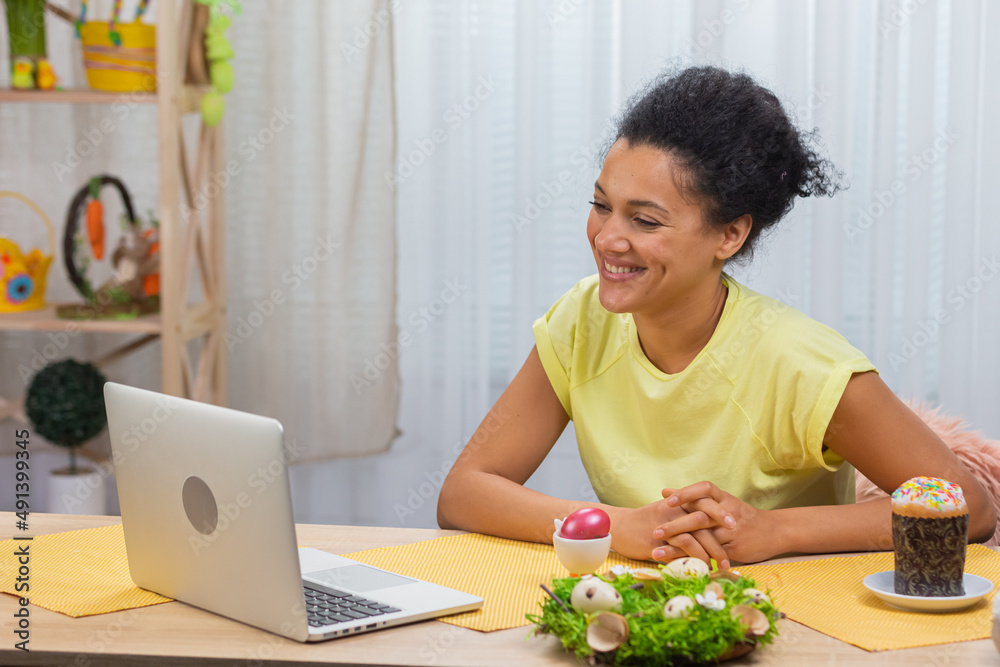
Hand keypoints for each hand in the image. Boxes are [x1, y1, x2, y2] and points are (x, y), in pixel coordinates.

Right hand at [605, 500, 729, 564]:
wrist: (618, 526)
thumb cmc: (643, 521)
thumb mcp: (665, 512)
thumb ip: (683, 514)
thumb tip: (705, 523)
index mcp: (677, 502)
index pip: (704, 502)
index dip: (721, 513)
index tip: (735, 526)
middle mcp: (673, 510)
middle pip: (704, 518)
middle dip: (722, 534)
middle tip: (735, 550)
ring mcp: (665, 524)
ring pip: (695, 536)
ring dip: (712, 552)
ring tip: (723, 565)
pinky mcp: (657, 540)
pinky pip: (681, 548)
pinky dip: (695, 558)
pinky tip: (704, 568)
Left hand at [651, 481, 779, 565]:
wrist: (775, 531)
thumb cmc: (742, 516)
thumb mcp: (722, 502)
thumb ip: (694, 498)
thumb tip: (665, 491)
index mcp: (724, 499)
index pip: (704, 490)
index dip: (686, 493)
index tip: (666, 500)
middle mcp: (727, 513)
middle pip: (700, 516)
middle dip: (676, 525)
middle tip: (655, 531)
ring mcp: (731, 531)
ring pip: (703, 539)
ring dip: (678, 547)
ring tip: (657, 552)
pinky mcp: (734, 548)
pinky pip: (711, 554)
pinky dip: (693, 558)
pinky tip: (677, 564)